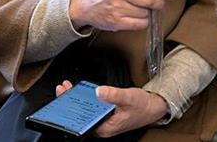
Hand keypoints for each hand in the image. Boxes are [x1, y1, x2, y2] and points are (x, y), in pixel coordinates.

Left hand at [53, 82, 168, 136]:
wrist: (153, 107)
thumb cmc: (142, 105)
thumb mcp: (128, 97)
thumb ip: (113, 95)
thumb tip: (98, 91)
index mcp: (105, 127)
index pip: (83, 121)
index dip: (72, 111)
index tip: (65, 99)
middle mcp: (102, 126)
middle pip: (81, 116)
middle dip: (70, 103)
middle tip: (63, 89)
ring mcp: (103, 120)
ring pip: (85, 111)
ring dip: (76, 100)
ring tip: (67, 88)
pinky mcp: (105, 114)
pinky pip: (91, 107)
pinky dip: (84, 98)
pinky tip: (79, 91)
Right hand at [68, 0, 174, 31]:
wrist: (86, 4)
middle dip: (159, 2)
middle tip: (160, 2)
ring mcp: (118, 7)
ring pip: (146, 13)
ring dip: (149, 12)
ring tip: (144, 9)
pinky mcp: (117, 21)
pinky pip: (140, 24)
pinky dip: (143, 21)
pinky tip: (139, 16)